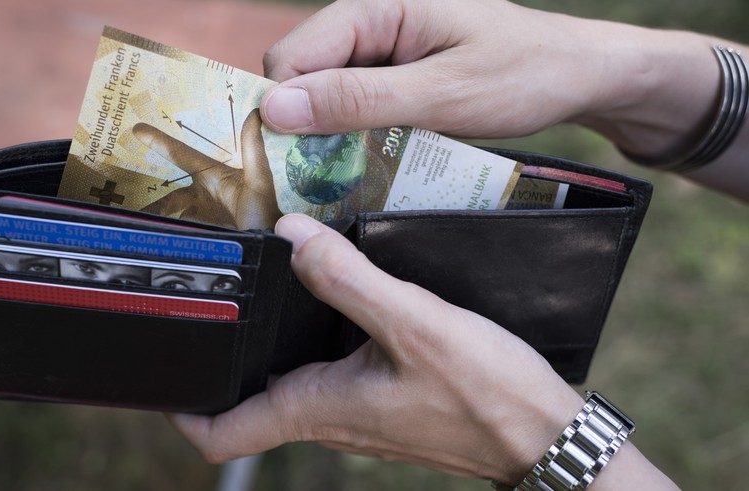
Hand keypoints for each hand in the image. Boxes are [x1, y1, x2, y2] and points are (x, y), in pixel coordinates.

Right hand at [133, 109, 282, 229]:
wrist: (270, 251)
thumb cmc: (266, 215)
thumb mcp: (259, 182)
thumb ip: (253, 150)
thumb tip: (255, 112)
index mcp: (213, 175)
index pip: (180, 154)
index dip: (159, 141)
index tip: (135, 128)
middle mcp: (203, 193)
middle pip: (167, 194)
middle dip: (148, 199)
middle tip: (118, 196)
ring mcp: (200, 215)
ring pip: (168, 215)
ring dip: (153, 221)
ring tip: (131, 229)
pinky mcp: (200, 235)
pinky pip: (175, 231)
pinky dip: (162, 234)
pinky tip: (148, 241)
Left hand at [168, 213, 583, 483]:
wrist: (543, 435)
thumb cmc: (485, 395)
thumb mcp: (414, 325)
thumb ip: (348, 280)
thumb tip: (292, 237)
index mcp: (317, 409)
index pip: (221, 436)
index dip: (181, 408)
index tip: (162, 366)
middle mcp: (328, 417)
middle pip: (249, 397)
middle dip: (225, 353)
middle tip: (212, 295)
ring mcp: (356, 411)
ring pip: (289, 378)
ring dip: (271, 339)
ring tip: (262, 282)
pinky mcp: (383, 398)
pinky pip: (330, 368)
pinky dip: (315, 334)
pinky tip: (332, 292)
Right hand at [259, 0, 730, 171]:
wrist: (580, 76)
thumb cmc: (522, 74)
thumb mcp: (441, 94)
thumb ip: (359, 100)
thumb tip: (277, 108)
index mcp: (377, 8)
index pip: (292, 56)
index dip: (281, 108)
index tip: (286, 164)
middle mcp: (372, 24)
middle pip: (302, 75)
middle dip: (302, 124)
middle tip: (321, 178)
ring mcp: (384, 51)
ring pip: (324, 94)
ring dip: (327, 134)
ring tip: (344, 175)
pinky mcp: (397, 76)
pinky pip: (354, 105)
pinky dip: (352, 135)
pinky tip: (367, 162)